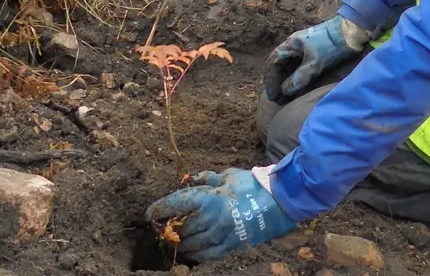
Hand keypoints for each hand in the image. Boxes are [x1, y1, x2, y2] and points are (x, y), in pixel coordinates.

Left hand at [146, 168, 296, 261]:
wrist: (279, 200)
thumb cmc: (252, 185)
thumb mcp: (227, 175)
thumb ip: (206, 178)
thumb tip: (189, 179)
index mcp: (208, 198)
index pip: (175, 205)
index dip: (159, 209)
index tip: (150, 212)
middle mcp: (211, 218)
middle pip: (181, 228)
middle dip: (168, 229)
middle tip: (162, 229)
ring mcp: (220, 234)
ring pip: (192, 244)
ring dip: (181, 243)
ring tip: (175, 241)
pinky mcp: (231, 245)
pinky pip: (208, 255)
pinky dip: (197, 255)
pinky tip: (192, 253)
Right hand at [264, 15, 369, 103]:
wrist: (352, 32)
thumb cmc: (332, 45)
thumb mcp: (315, 63)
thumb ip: (299, 78)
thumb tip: (285, 91)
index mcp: (291, 43)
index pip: (273, 61)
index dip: (270, 79)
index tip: (272, 95)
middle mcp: (294, 46)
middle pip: (280, 65)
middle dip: (277, 82)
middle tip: (278, 100)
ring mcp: (304, 50)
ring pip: (289, 67)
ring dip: (286, 81)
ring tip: (286, 97)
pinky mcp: (314, 55)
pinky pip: (299, 68)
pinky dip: (296, 78)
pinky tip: (297, 88)